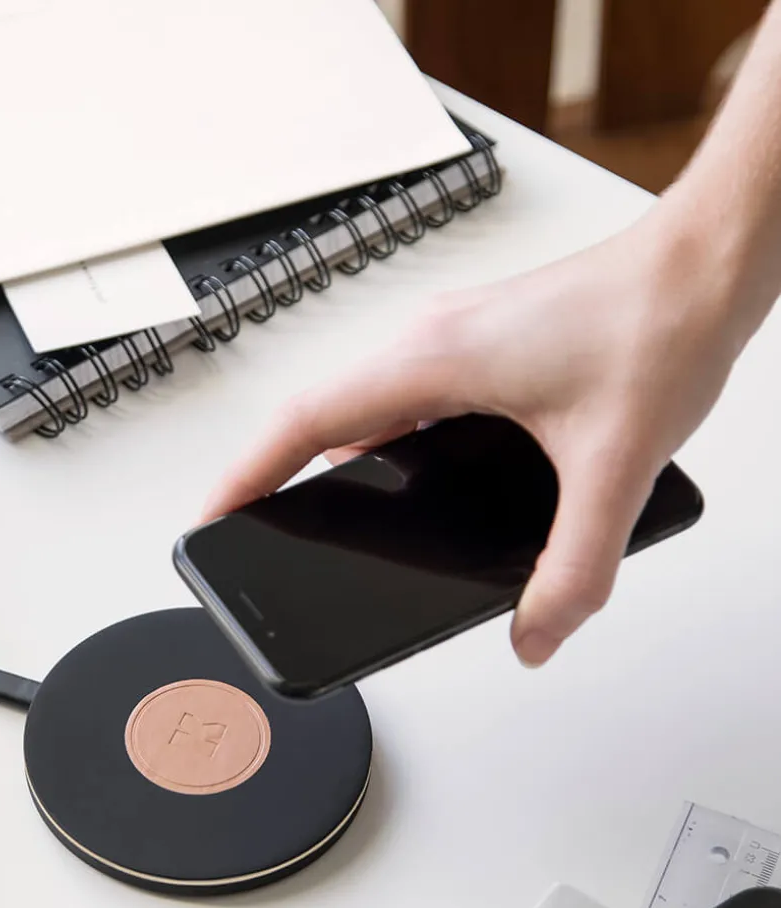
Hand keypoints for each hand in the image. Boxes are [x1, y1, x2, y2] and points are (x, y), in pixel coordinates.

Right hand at [203, 210, 742, 666]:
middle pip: (323, 419)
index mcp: (435, 361)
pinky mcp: (482, 349)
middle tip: (250, 524)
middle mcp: (432, 345)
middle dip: (278, 475)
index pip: (307, 422)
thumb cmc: (660, 320)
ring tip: (314, 513)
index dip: (248, 473)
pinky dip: (385, 445)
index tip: (213, 513)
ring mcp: (453, 343)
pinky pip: (405, 403)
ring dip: (335, 458)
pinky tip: (409, 483)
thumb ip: (574, 567)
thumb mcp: (614, 465)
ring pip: (366, 410)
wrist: (706, 262)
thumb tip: (536, 632)